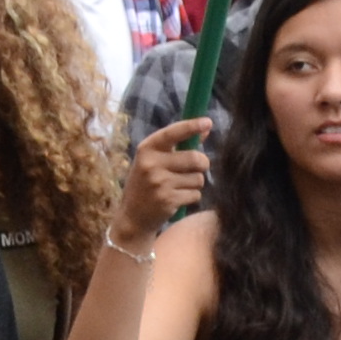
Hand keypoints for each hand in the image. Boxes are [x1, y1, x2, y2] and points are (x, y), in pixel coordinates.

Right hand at [112, 117, 211, 240]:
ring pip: (198, 178)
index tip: (207, 122)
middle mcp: (151, 164)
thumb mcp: (154, 161)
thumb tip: (206, 128)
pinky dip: (192, 196)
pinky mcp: (168, 200)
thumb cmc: (146, 183)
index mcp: (146, 149)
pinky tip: (178, 198)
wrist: (132, 217)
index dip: (191, 126)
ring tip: (180, 186)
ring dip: (196, 183)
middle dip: (202, 164)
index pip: (172, 133)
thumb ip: (178, 145)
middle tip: (197, 168)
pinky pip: (195, 194)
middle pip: (195, 158)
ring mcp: (159, 183)